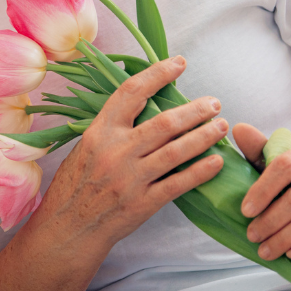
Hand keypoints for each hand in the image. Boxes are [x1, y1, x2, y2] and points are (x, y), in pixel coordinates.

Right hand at [34, 56, 226, 254]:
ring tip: (221, 126)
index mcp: (99, 132)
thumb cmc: (77, 184)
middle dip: (195, 110)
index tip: (179, 64)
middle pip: (164, 123)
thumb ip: (113, 129)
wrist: (69, 226)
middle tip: (214, 103)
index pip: (131, 93)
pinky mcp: (143, 203)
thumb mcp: (86, 147)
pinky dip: (201, 171)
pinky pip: (179, 183)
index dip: (158, 75)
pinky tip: (217, 161)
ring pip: (176, 151)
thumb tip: (148, 106)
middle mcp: (115, 151)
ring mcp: (130, 178)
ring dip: (204, 136)